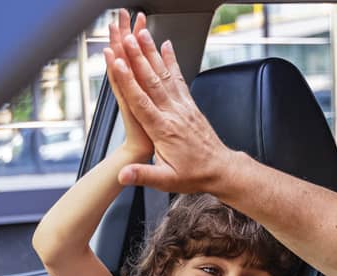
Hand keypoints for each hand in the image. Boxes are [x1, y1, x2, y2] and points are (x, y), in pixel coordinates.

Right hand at [104, 12, 232, 192]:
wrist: (220, 170)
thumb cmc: (193, 175)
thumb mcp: (166, 181)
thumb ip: (143, 175)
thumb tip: (123, 175)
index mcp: (163, 131)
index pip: (141, 102)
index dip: (127, 81)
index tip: (116, 63)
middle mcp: (173, 114)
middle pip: (152, 81)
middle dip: (138, 58)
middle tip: (126, 38)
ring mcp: (183, 107)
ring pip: (164, 75)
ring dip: (152, 53)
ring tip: (142, 33)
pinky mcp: (189, 104)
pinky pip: (178, 78)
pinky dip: (171, 60)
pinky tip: (166, 46)